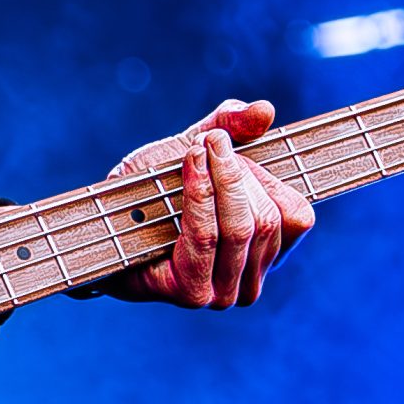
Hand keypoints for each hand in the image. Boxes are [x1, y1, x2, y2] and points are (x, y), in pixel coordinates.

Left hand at [103, 99, 313, 308]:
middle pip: (266, 219)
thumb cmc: (155, 190)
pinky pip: (206, 237)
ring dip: (218, 179)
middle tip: (209, 142)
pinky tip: (189, 165)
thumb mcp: (198, 148)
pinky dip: (199, 195)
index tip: (230, 146)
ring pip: (240, 228)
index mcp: (267, 252)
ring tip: (195, 149)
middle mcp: (252, 281)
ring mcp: (224, 293)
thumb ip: (232, 127)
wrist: (105, 224)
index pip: (297, 216)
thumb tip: (264, 110)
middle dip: (236, 173)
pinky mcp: (192, 293)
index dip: (270, 178)